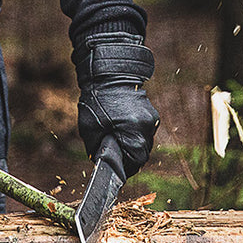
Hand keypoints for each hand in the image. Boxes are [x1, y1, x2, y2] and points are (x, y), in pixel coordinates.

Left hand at [75, 33, 159, 178]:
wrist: (108, 74)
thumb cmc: (97, 102)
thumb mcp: (90, 131)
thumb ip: (98, 150)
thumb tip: (102, 162)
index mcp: (134, 133)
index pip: (136, 163)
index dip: (125, 168)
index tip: (116, 167)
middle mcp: (147, 127)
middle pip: (142, 154)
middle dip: (129, 156)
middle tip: (115, 153)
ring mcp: (151, 119)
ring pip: (145, 143)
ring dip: (133, 144)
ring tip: (117, 136)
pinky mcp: (151, 112)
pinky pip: (145, 131)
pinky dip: (136, 133)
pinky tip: (122, 125)